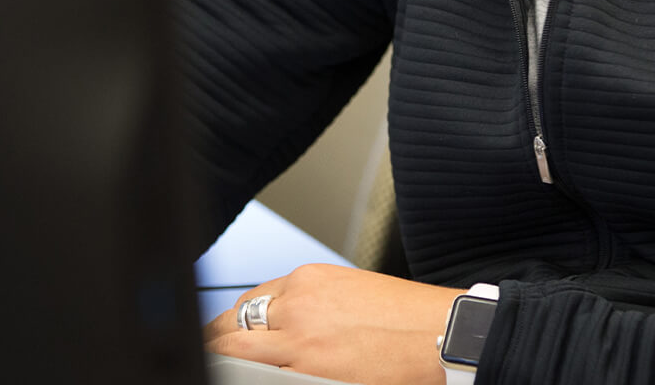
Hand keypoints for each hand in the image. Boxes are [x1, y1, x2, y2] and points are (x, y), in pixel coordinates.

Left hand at [204, 263, 463, 384]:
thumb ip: (316, 302)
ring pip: (237, 348)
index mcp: (309, 279)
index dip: (237, 319)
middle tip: (214, 351)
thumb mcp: (354, 291)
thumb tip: (290, 319)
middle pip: (235, 320)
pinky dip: (252, 376)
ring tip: (220, 365)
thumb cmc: (408, 317)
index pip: (253, 297)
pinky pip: (262, 374)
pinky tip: (249, 379)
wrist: (440, 335)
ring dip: (225, 358)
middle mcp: (298, 304)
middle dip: (219, 337)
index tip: (230, 331)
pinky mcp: (308, 371)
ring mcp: (299, 339)